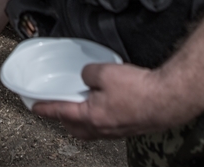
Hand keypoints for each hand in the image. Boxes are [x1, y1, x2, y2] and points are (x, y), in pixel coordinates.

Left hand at [31, 62, 178, 138]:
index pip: (61, 112)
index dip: (46, 108)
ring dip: (81, 121)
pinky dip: (99, 119)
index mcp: (91, 117)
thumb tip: (87, 77)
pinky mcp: (130, 127)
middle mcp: (103, 128)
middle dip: (64, 120)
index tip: (35, 108)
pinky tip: (105, 108)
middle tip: (57, 109)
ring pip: (92, 130)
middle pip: (75, 128)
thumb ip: (89, 74)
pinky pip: (107, 127)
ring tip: (80, 109)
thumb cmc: (139, 90)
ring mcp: (117, 130)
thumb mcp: (105, 72)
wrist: (169, 100)